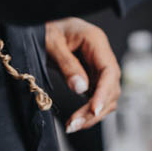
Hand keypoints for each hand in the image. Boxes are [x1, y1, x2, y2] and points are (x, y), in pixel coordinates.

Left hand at [44, 17, 120, 133]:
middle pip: (111, 86)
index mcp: (96, 41)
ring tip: (74, 125)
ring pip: (108, 94)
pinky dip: (90, 109)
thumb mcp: (51, 44)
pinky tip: (78, 119)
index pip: (109, 71)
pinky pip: (97, 95)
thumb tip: (81, 89)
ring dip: (94, 112)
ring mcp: (98, 65)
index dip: (104, 93)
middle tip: (75, 124)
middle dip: (96, 108)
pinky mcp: (92, 75)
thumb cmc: (44, 28)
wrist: (40, 24)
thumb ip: (67, 65)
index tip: (94, 110)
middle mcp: (102, 54)